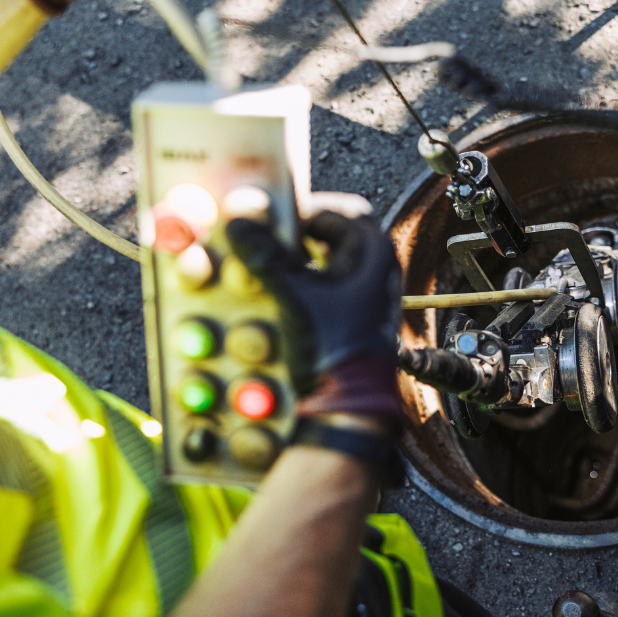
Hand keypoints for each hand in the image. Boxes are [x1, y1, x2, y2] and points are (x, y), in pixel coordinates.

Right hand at [226, 211, 404, 428]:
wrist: (349, 407)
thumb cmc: (333, 348)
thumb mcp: (293, 295)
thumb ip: (265, 256)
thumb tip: (238, 221)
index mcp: (375, 255)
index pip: (343, 210)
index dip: (308, 209)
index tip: (275, 218)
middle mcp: (379, 272)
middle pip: (335, 237)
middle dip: (300, 236)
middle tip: (268, 241)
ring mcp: (369, 297)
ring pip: (329, 264)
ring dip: (299, 261)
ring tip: (267, 269)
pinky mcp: (356, 320)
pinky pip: (328, 289)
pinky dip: (305, 286)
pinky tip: (280, 298)